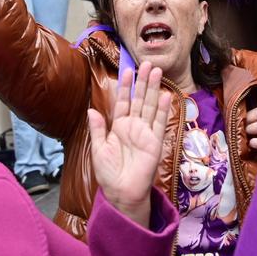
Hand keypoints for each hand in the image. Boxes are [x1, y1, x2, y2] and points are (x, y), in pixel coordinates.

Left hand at [88, 62, 171, 226]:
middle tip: (147, 63)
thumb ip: (98, 129)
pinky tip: (165, 95)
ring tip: (156, 71)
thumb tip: (91, 110)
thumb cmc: (108, 173)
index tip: (127, 70)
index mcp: (118, 127)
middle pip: (139, 99)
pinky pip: (159, 123)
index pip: (122, 102)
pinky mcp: (155, 142)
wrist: (121, 192)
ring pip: (150, 106)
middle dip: (142, 82)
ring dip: (153, 89)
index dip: (125, 87)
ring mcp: (145, 133)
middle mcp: (133, 127)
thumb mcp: (98, 149)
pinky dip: (162, 109)